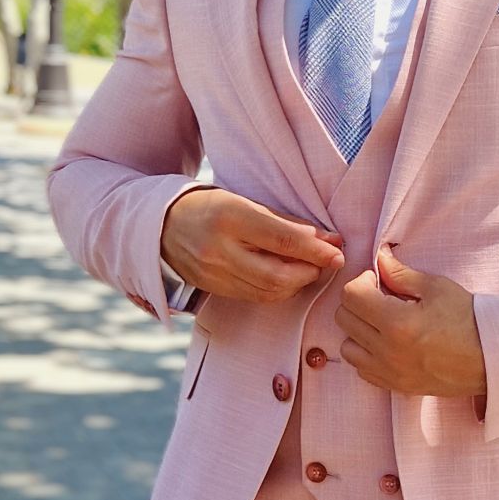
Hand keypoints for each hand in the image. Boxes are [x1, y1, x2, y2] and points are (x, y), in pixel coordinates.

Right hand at [161, 187, 343, 302]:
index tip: (338, 252)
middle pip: (277, 275)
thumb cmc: (210, 207)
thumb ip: (286, 222)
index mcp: (230, 217)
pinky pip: (255, 297)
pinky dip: (277, 291)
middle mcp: (219, 249)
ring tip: (306, 269)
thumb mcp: (246, 202)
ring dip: (296, 284)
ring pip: (268, 291)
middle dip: (308, 272)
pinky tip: (285, 279)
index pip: (282, 240)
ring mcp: (214, 274)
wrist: (161, 226)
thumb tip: (328, 239)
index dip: (315, 250)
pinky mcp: (213, 290)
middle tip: (323, 262)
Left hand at [334, 244, 486, 399]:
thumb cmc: (469, 319)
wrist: (491, 358)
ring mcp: (389, 372)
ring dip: (358, 331)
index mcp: (397, 323)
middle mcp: (387, 351)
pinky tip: (387, 344)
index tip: (378, 281)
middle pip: (344, 319)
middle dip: (357, 302)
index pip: (351, 296)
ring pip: (347, 347)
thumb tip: (380, 257)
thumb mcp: (436, 288)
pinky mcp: (395, 386)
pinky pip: (362, 369)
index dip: (361, 282)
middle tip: (380, 298)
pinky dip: (367, 354)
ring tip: (382, 323)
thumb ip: (401, 274)